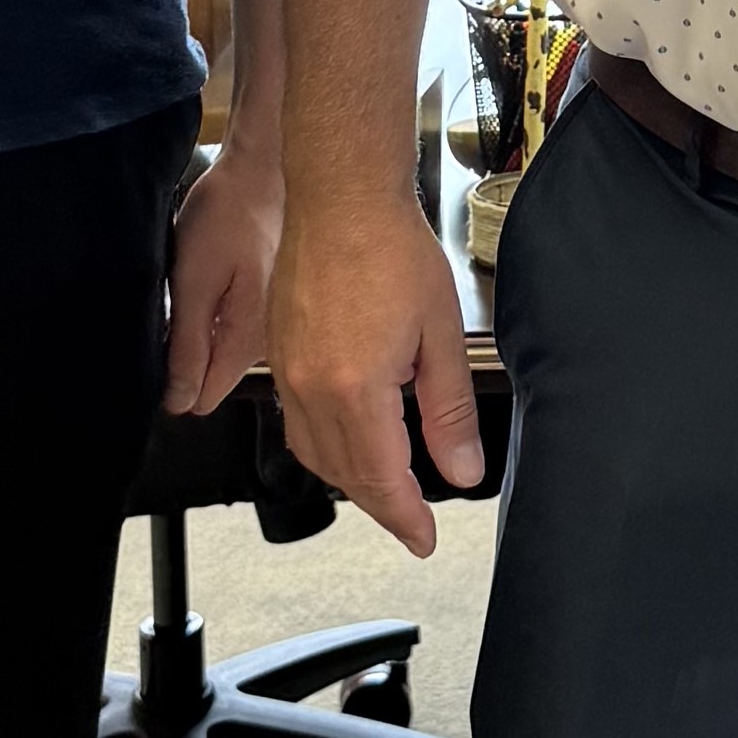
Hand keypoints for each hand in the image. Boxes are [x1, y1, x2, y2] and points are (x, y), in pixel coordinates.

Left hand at [164, 142, 281, 415]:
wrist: (265, 169)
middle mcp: (268, 342)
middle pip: (214, 377)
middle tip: (174, 307)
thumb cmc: (228, 217)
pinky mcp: (273, 304)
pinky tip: (212, 281)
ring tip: (194, 288)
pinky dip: (217, 313)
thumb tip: (178, 403)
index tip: (157, 346)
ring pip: (223, 352)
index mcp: (247, 341)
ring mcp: (274, 324)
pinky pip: (235, 329)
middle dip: (187, 357)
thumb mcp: (194, 281)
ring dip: (202, 332)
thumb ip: (187, 344)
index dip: (172, 382)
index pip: (204, 397)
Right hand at [262, 194, 485, 558]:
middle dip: (381, 506)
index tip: (423, 540)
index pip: (381, 479)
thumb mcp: (440, 336)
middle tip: (412, 523)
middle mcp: (311, 389)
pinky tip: (349, 442)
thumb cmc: (392, 250)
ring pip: (313, 454)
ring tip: (386, 489)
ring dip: (350, 480)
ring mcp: (287, 372)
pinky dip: (324, 447)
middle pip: (344, 474)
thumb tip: (459, 470)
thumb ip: (448, 411)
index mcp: (354, 389)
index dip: (405, 518)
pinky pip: (296, 423)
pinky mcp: (278, 354)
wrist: (341, 197)